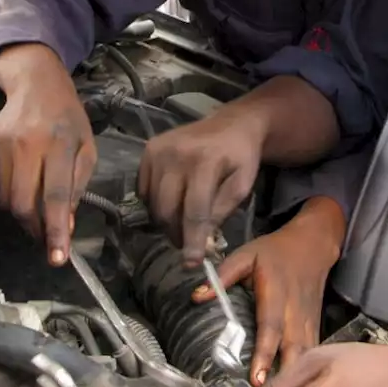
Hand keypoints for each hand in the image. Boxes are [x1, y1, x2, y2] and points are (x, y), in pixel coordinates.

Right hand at [0, 43, 96, 265]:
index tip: (58, 258)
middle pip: (24, 204)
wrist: (35, 83)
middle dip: (36, 228)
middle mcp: (28, 145)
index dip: (56, 230)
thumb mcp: (87, 148)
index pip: (55, 195)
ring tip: (38, 210)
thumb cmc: (69, 118)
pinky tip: (24, 183)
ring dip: (23, 215)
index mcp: (60, 144)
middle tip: (48, 237)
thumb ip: (77, 187)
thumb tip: (65, 225)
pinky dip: (11, 194)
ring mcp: (3, 145)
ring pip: (7, 200)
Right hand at [138, 110, 264, 264]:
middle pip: (168, 209)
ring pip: (153, 203)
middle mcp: (176, 153)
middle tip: (189, 244)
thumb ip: (222, 211)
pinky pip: (144, 190)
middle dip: (177, 233)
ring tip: (182, 225)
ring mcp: (158, 150)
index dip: (192, 240)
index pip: (194, 210)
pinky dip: (156, 204)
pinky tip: (172, 203)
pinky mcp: (148, 150)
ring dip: (166, 221)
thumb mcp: (243, 184)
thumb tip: (203, 241)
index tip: (192, 262)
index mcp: (206, 160)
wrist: (233, 124)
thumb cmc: (242, 157)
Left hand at [194, 197, 345, 385]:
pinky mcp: (314, 327)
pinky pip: (311, 355)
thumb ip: (222, 274)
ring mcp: (308, 321)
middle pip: (293, 349)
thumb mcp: (247, 254)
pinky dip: (304, 375)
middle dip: (283, 378)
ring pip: (305, 356)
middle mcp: (296, 311)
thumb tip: (196, 296)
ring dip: (294, 382)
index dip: (265, 353)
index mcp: (277, 293)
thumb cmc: (276, 251)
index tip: (257, 378)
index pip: (271, 326)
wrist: (313, 244)